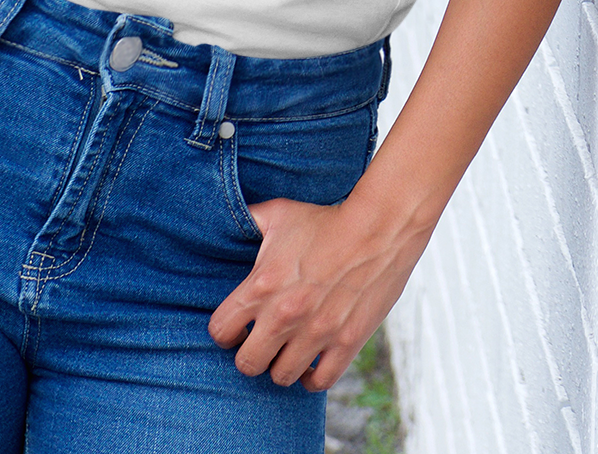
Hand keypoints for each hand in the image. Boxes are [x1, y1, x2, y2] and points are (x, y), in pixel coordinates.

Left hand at [207, 194, 428, 391]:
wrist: (377, 229)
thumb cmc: (325, 220)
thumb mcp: (279, 214)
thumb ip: (247, 221)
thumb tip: (224, 220)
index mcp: (262, 286)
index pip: (220, 331)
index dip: (225, 330)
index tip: (237, 324)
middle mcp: (284, 316)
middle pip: (247, 364)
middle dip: (250, 353)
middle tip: (261, 341)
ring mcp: (316, 334)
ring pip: (281, 377)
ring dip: (281, 364)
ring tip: (287, 349)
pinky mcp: (345, 344)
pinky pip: (319, 383)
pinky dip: (312, 377)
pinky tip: (311, 361)